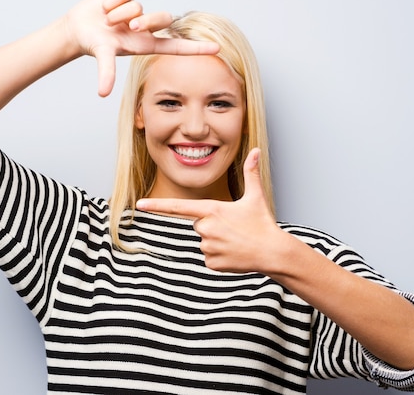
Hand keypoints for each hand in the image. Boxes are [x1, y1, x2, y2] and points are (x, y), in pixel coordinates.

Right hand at [65, 0, 219, 96]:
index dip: (196, 48)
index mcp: (146, 44)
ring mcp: (137, 11)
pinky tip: (104, 8)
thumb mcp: (103, 57)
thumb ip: (106, 73)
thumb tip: (102, 93)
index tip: (217, 48)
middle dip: (146, 21)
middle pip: (163, 18)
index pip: (177, 46)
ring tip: (107, 21)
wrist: (77, 29)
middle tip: (129, 26)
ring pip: (138, 6)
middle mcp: (145, 27)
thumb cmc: (94, 45)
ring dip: (119, 13)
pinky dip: (112, 1)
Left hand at [136, 148, 286, 273]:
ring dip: (217, 241)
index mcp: (212, 210)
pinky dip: (220, 256)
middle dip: (213, 225)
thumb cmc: (263, 223)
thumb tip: (256, 150)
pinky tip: (235, 253)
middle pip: (199, 224)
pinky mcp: (212, 263)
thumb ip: (251, 172)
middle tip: (233, 227)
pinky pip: (209, 257)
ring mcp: (208, 247)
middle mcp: (206, 228)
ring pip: (204, 241)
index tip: (140, 204)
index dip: (157, 205)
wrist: (272, 252)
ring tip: (236, 241)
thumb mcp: (256, 196)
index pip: (178, 207)